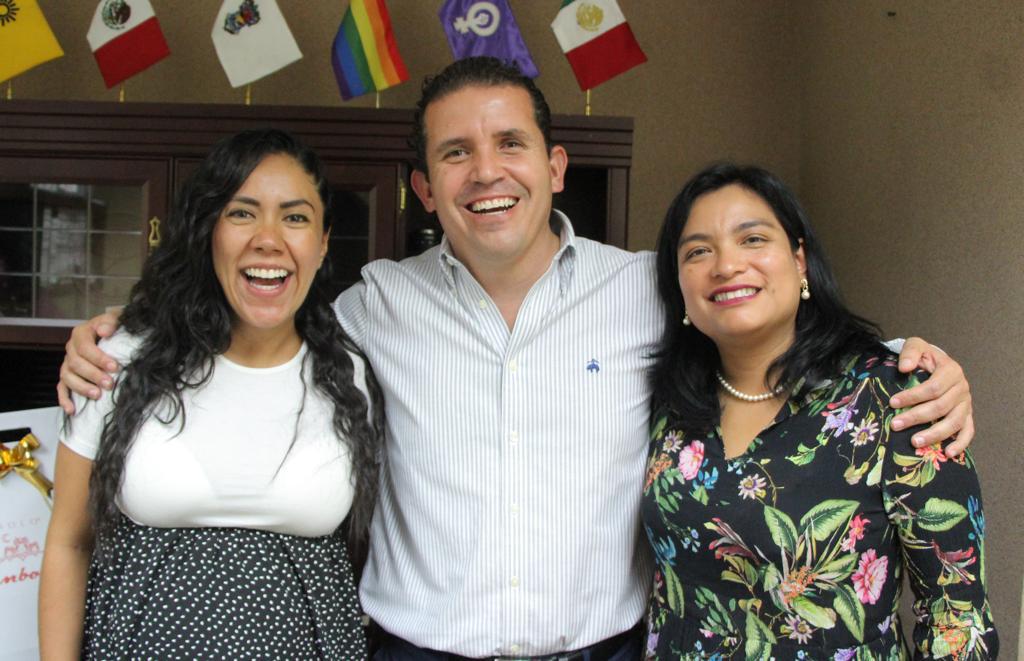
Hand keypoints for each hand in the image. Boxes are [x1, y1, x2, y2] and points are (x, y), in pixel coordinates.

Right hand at [57, 311, 121, 414]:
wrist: (113, 332)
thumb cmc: (115, 327)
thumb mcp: (116, 318)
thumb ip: (111, 321)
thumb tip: (105, 331)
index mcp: (81, 333)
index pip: (85, 347)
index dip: (99, 358)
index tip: (114, 367)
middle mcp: (71, 349)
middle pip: (76, 364)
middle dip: (93, 375)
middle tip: (109, 384)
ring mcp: (67, 363)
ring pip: (67, 377)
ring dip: (81, 387)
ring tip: (97, 395)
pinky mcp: (67, 376)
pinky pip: (61, 388)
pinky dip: (65, 399)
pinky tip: (72, 410)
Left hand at [889, 336, 972, 456]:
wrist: (937, 363)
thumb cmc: (924, 357)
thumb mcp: (916, 346)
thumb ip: (910, 352)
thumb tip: (904, 368)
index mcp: (951, 371)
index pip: (932, 388)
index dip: (912, 396)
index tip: (893, 403)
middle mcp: (962, 388)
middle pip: (941, 407)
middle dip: (916, 417)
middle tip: (895, 425)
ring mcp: (966, 404)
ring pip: (954, 422)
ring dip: (934, 434)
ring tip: (914, 442)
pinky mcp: (968, 415)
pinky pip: (968, 431)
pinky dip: (960, 443)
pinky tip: (948, 454)